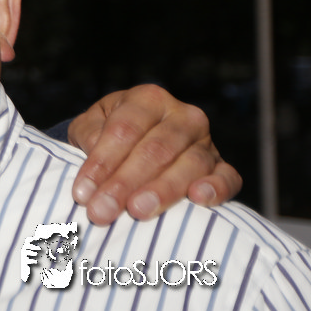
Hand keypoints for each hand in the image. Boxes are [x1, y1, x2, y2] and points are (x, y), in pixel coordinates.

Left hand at [67, 84, 241, 224]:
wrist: (134, 140)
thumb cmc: (107, 132)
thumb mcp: (89, 127)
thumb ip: (89, 137)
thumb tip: (94, 160)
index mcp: (147, 99)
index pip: (124, 130)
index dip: (102, 162)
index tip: (82, 192)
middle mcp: (182, 116)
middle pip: (155, 150)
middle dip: (125, 183)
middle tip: (103, 210)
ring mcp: (205, 142)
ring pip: (189, 165)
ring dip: (162, 191)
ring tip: (137, 211)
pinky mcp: (222, 166)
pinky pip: (228, 177)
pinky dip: (217, 188)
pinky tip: (198, 200)